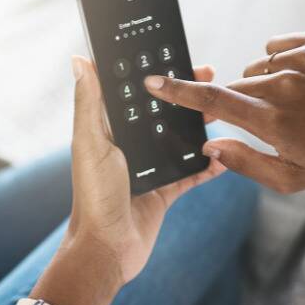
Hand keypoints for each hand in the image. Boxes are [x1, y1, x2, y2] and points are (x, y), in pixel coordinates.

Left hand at [27, 57, 224, 304]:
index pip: (133, 93)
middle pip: (161, 112)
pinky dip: (208, 164)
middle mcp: (128, 146)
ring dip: (199, 126)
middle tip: (211, 76)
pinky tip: (224, 154)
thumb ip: (89, 102)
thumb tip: (80, 59)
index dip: (153, 73)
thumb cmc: (93, 197)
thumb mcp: (90, 143)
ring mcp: (148, 169)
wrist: (107, 251)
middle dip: (185, 95)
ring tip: (221, 110)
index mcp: (107, 130)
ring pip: (179, 139)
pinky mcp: (164, 192)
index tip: (176, 54)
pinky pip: (191, 173)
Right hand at [144, 33, 304, 193]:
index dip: (179, 91)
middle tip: (268, 122)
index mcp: (272, 120)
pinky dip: (282, 63)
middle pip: (234, 87)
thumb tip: (210, 146)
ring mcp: (301, 60)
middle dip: (237, 103)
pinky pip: (278, 47)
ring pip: (256, 67)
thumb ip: (244, 163)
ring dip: (262, 85)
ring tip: (296, 106)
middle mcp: (283, 84)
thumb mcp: (290, 180)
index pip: (213, 102)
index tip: (155, 81)